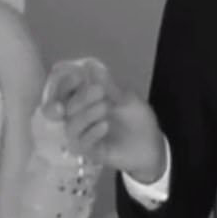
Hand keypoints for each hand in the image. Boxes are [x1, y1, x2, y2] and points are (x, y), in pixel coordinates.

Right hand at [42, 58, 166, 180]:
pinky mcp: (89, 152)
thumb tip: (91, 65)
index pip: (64, 91)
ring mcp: (83, 136)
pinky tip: (105, 125)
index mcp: (84, 101)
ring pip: (71, 126)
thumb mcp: (126, 98)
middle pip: (65, 108)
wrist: (152, 144)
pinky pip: (80, 144)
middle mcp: (79, 118)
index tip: (78, 77)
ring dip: (85, 115)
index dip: (66, 84)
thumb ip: (107, 85)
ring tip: (105, 107)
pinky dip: (91, 133)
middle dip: (80, 98)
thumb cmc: (137, 119)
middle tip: (99, 91)